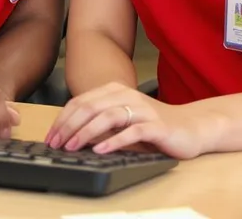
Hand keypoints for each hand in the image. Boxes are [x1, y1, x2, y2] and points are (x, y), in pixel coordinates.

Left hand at [45, 82, 214, 158]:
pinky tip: (101, 150)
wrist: (190, 127)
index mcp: (115, 91)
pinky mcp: (156, 125)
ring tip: (72, 146)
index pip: (81, 102)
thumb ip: (100, 121)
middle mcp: (127, 95)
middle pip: (90, 107)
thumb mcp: (122, 120)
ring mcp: (142, 109)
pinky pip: (131, 131)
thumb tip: (69, 134)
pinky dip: (114, 141)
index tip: (51, 137)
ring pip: (108, 116)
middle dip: (69, 126)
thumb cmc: (152, 125)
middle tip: (56, 144)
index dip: (63, 119)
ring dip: (86, 132)